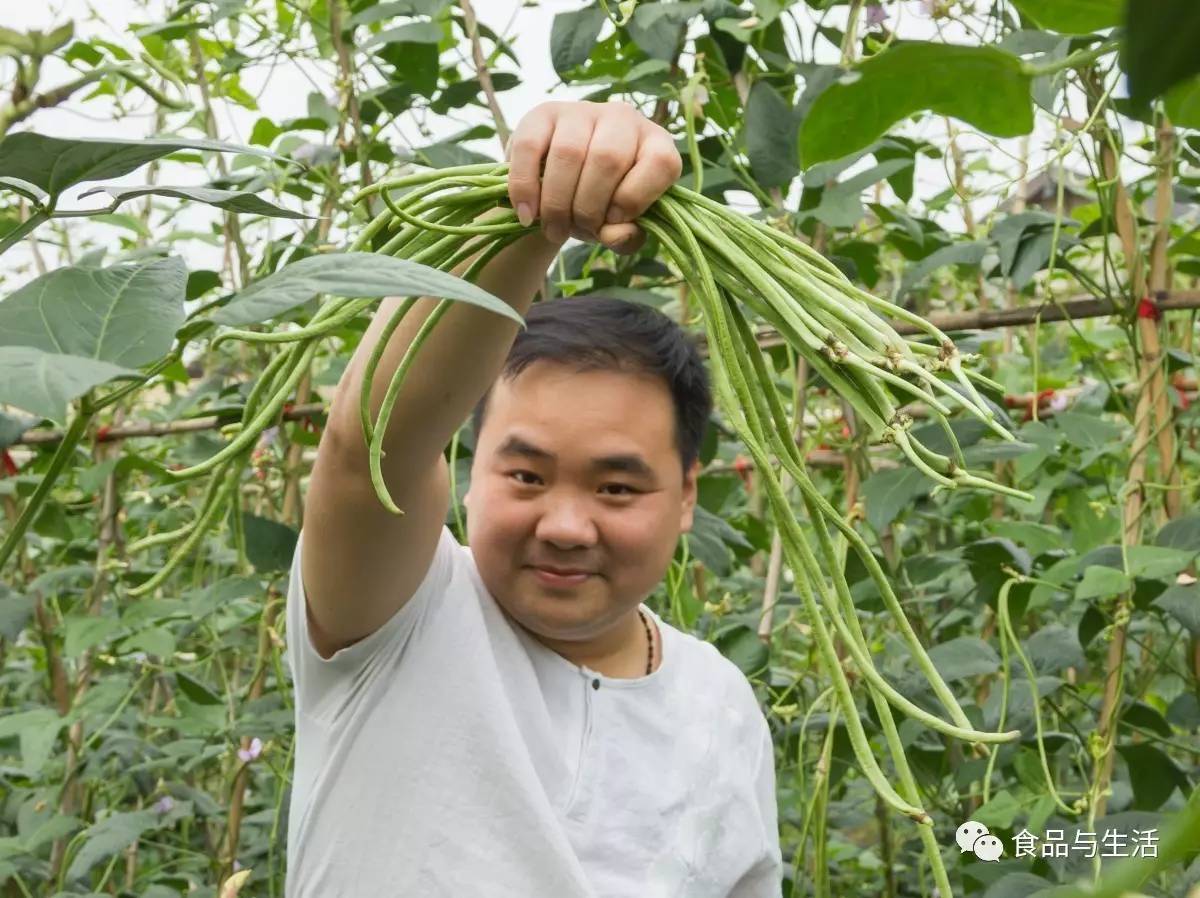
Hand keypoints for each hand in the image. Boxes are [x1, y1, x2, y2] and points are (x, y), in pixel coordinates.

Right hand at [505, 100, 681, 254]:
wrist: (558, 188)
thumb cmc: (599, 206)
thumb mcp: (617, 227)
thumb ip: (625, 237)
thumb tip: (616, 234)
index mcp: (656, 144)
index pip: (660, 163)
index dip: (635, 200)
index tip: (611, 223)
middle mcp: (624, 118)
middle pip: (608, 159)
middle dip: (588, 208)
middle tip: (574, 231)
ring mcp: (583, 111)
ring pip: (569, 153)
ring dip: (557, 203)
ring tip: (552, 229)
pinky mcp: (543, 113)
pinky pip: (530, 147)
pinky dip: (525, 188)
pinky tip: (528, 214)